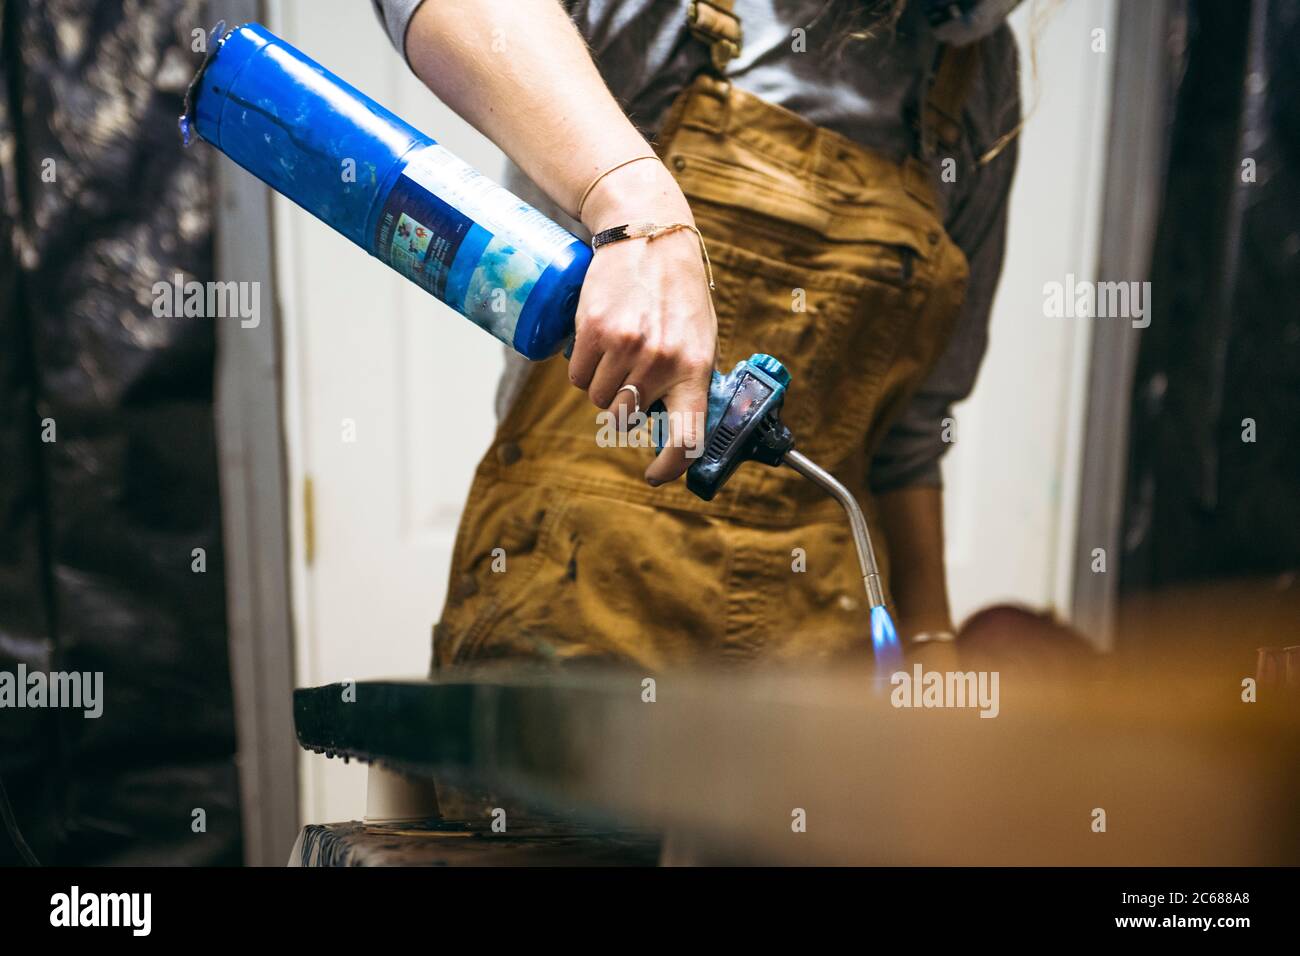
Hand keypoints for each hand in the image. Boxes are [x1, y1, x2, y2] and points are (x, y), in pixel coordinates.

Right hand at [569, 160, 716, 485]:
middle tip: (629, 379)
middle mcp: (661, 362)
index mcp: (694, 369)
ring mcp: (625, 346)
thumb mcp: (700, 337)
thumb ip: (689, 381)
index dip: (669, 466)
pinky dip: (582, 368)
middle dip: (621, 408)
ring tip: (616, 352)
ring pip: (599, 399)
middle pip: (623, 419)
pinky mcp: (593, 331)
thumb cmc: (678, 292)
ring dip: (602, 385)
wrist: (649, 235)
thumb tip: (677, 430)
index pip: (686, 437)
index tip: (655, 474)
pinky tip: (596, 344)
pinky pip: (578, 376)